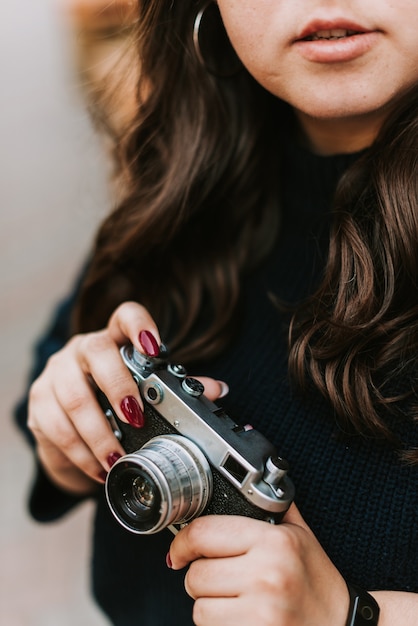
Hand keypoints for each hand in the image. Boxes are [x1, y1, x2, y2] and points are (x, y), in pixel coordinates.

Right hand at [28, 301, 226, 494]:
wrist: (71, 430)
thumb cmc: (114, 405)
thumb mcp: (144, 394)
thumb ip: (176, 390)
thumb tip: (217, 389)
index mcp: (114, 339)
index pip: (125, 316)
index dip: (139, 325)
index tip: (153, 345)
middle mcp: (82, 349)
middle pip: (96, 352)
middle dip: (118, 387)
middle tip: (136, 418)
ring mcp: (56, 373)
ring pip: (73, 397)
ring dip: (99, 434)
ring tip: (118, 459)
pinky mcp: (38, 403)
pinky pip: (56, 428)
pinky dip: (81, 453)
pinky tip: (98, 469)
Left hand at [168, 505, 349, 625]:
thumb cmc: (319, 582)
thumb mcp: (300, 535)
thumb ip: (271, 507)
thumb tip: (245, 484)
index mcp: (274, 541)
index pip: (203, 533)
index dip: (183, 543)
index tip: (180, 551)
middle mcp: (267, 575)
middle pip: (195, 575)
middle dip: (201, 578)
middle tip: (224, 579)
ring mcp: (261, 612)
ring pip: (199, 608)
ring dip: (209, 606)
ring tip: (236, 601)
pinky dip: (219, 625)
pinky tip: (241, 617)